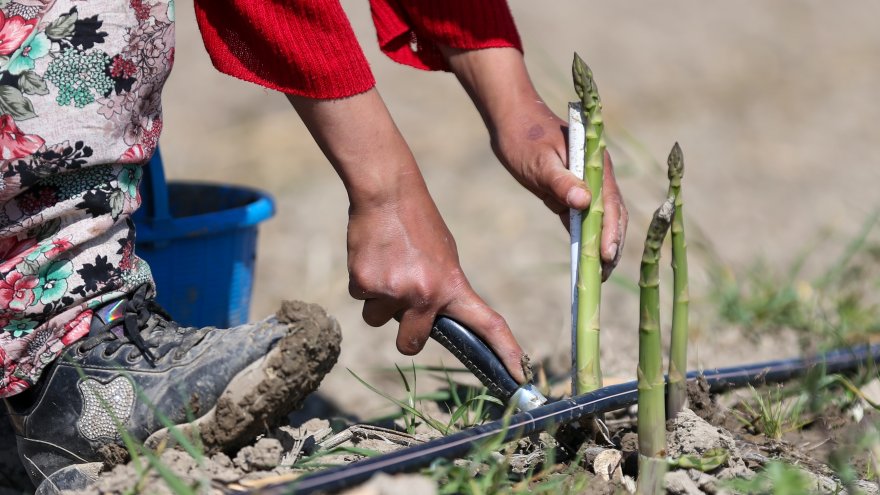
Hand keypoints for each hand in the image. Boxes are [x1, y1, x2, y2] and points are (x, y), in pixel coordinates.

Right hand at [288, 89, 526, 382]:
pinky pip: (361, 298)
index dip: (505, 352)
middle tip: (402, 301)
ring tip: (387, 264)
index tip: (519, 377)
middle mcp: (425, 294)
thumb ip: (441, 290)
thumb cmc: (417, 222)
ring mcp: (394, 291)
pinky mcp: (365, 283)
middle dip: (405, 332)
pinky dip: (364, 282)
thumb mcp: (444, 256)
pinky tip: (372, 256)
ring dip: (380, 300)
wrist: (387, 192)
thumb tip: (431, 318)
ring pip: (379, 319)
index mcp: (452, 286)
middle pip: (411, 343)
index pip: (487, 325)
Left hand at [492, 104, 627, 279]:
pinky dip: (585, 236)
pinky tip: (584, 257)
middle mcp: (596, 174)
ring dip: (601, 244)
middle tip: (603, 274)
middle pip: (612, 214)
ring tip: (597, 273)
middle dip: (611, 244)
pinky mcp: (571, 189)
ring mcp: (586, 182)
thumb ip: (560, 182)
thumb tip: (584, 203)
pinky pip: (583, 217)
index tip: (607, 256)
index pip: (609, 204)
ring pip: (600, 218)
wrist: (511, 119)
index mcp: (595, 164)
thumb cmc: (523, 137)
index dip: (611, 231)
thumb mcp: (539, 162)